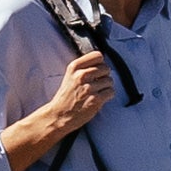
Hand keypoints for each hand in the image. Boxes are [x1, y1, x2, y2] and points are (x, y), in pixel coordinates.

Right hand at [1, 49, 116, 168]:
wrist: (59, 115)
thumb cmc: (66, 96)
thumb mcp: (70, 76)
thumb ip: (84, 67)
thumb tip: (103, 63)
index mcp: (75, 67)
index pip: (98, 55)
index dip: (100, 63)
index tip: (97, 71)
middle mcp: (81, 75)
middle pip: (106, 68)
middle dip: (104, 76)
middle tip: (97, 84)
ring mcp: (89, 88)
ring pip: (110, 81)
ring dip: (106, 87)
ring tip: (96, 93)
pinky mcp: (95, 100)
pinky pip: (111, 92)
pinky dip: (107, 96)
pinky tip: (99, 99)